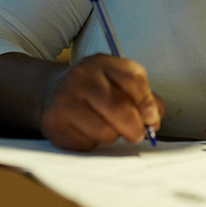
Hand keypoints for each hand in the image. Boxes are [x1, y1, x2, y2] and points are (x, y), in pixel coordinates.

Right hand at [40, 53, 162, 150]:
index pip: (132, 78)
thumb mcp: (118, 81)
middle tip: (138, 134)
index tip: (152, 118)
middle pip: (118, 107)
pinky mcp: (53, 124)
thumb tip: (153, 121)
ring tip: (108, 129)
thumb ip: (143, 98)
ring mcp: (64, 99)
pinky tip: (88, 132)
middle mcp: (81, 77)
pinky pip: (86, 144)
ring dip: (113, 136)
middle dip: (135, 127)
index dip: (147, 101)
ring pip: (104, 130)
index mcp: (102, 62)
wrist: (52, 91)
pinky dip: (93, 144)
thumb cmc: (96, 90)